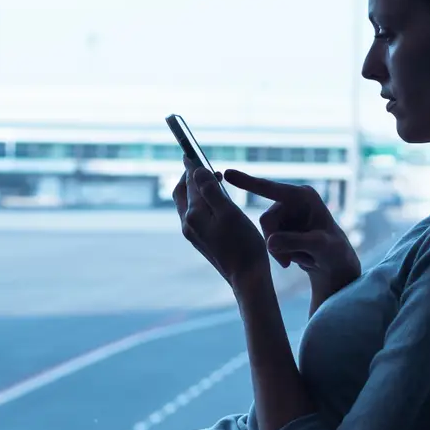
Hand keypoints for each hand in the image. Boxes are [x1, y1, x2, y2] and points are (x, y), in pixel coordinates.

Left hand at [173, 161, 268, 288]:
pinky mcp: (201, 241)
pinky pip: (196, 215)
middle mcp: (188, 224)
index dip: (190, 165)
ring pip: (189, 204)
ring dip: (198, 190)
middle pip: (182, 193)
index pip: (188, 182)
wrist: (247, 277)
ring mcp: (193, 234)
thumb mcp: (229, 213)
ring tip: (215, 181)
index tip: (190, 151)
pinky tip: (217, 203)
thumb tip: (196, 171)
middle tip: (205, 166)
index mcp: (193, 215)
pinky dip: (203, 203)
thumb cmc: (243, 244)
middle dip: (191, 177)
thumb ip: (211, 191)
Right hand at [222, 169, 361, 298]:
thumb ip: (295, 242)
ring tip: (296, 259)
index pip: (271, 189)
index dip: (248, 183)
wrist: (335, 264)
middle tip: (287, 262)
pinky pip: (268, 237)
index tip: (227, 173)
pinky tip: (293, 257)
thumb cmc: (334, 251)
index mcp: (304, 196)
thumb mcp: (319, 247)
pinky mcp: (282, 223)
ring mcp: (286, 212)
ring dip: (277, 249)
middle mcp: (293, 200)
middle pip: (266, 219)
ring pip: (265, 231)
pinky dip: (277, 252)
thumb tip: (270, 242)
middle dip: (274, 242)